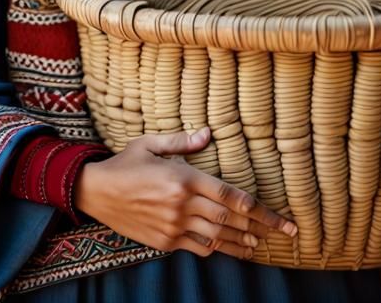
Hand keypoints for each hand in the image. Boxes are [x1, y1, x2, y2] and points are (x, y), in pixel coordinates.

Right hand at [74, 126, 297, 260]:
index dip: (259, 208)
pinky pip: (196, 247)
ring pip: (217, 237)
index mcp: (184, 178)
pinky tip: (227, 247)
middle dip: (262, 227)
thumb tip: (209, 133)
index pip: (231, 196)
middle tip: (286, 233)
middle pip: (231, 219)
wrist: (95, 192)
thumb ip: (183, 141)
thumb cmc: (125, 162)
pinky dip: (215, 247)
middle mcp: (182, 204)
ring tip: (261, 245)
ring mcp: (173, 226)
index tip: (278, 216)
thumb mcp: (152, 143)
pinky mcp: (164, 241)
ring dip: (242, 242)